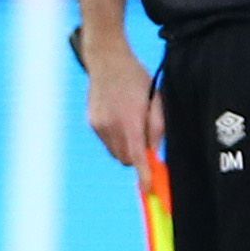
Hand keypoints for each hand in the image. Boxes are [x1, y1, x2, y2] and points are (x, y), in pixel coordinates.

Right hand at [86, 42, 162, 188]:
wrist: (107, 59)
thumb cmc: (136, 78)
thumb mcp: (155, 99)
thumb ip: (157, 128)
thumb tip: (154, 153)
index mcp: (130, 119)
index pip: (137, 157)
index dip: (144, 176)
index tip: (148, 191)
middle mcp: (112, 125)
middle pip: (125, 160)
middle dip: (136, 158)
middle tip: (144, 140)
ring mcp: (99, 125)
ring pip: (115, 152)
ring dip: (125, 147)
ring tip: (130, 123)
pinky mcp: (92, 122)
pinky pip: (106, 141)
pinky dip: (115, 137)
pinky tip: (118, 116)